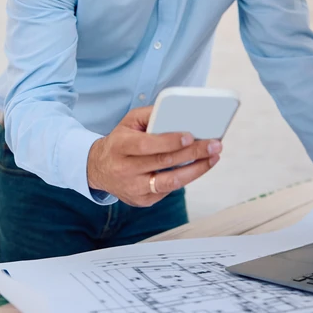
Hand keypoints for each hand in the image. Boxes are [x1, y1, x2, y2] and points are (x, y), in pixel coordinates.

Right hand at [86, 106, 221, 206]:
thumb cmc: (119, 141)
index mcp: (119, 147)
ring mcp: (134, 188)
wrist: (98, 169)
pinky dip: (186, 178)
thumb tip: (177, 112)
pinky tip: (198, 167)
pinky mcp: (142, 200)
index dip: (170, 141)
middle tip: (214, 145)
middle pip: (164, 162)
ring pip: (170, 182)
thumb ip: (150, 115)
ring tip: (213, 158)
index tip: (191, 135)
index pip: (146, 145)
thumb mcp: (128, 122)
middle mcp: (125, 170)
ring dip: (196, 170)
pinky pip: (169, 190)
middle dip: (193, 153)